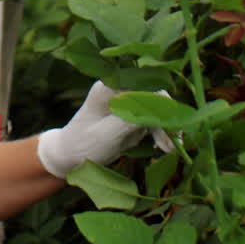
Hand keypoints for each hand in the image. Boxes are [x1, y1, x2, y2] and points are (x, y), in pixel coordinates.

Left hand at [35, 81, 173, 177]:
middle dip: (166, 118)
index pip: (143, 86)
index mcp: (109, 88)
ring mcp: (126, 104)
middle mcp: (119, 91)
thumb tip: (156, 108)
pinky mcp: (130, 118)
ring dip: (165, 128)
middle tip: (175, 141)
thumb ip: (130, 119)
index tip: (171, 122)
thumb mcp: (106, 134)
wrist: (69, 157)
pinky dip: (160, 134)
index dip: (160, 102)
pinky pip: (152, 121)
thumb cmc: (82, 144)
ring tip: (170, 150)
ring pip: (156, 110)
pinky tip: (164, 148)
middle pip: (153, 97)